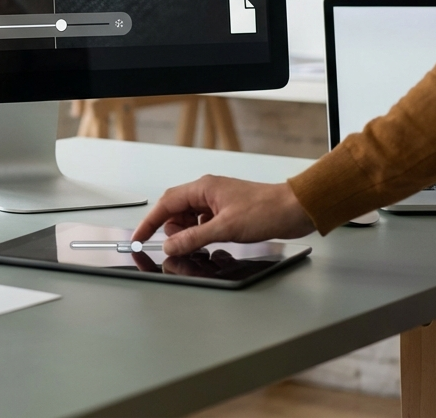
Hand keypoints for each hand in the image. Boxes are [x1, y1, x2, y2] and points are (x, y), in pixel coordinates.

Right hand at [131, 175, 314, 255]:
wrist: (296, 209)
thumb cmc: (266, 210)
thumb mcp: (226, 228)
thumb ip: (194, 238)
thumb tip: (170, 245)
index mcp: (203, 188)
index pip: (165, 204)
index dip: (149, 223)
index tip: (139, 239)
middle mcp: (207, 192)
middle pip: (175, 211)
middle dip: (173, 230)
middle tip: (178, 246)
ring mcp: (217, 202)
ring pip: (190, 218)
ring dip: (189, 233)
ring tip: (199, 245)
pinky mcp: (228, 212)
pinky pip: (204, 223)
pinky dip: (202, 234)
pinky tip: (210, 243)